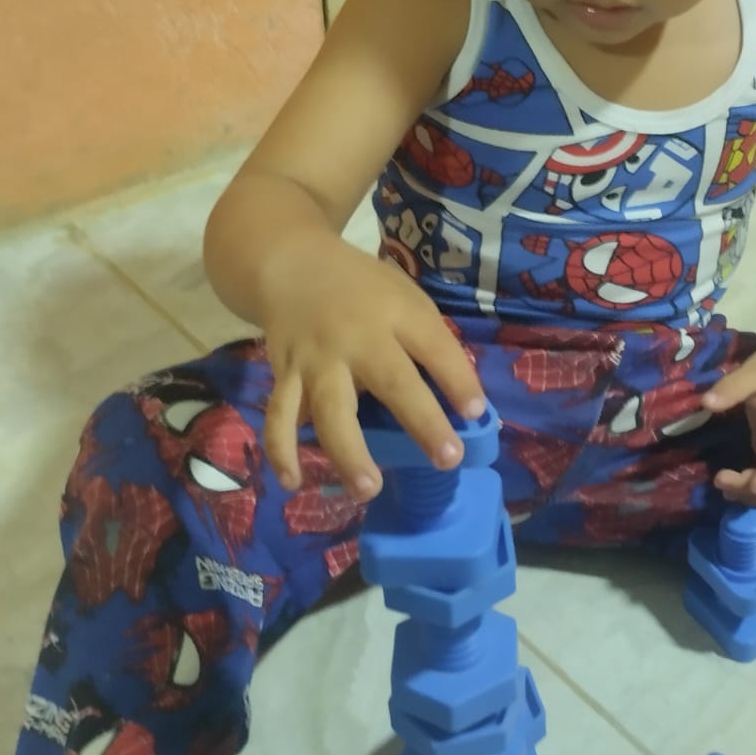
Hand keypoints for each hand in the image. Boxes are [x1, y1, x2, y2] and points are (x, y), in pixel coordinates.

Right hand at [260, 232, 484, 500]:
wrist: (291, 265)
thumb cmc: (363, 290)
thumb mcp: (405, 297)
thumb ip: (428, 342)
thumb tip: (461, 400)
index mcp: (396, 313)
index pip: (434, 347)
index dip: (458, 379)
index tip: (476, 412)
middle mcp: (357, 337)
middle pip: (391, 381)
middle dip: (422, 422)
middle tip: (448, 459)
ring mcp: (317, 359)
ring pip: (330, 410)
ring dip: (349, 453)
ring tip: (368, 489)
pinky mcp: (284, 375)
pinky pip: (278, 416)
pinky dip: (281, 450)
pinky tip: (292, 482)